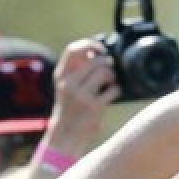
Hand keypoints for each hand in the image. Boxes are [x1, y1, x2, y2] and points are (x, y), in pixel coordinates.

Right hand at [44, 39, 118, 155]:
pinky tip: (113, 93)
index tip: (100, 48)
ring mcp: (81, 95)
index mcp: (61, 76)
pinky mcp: (94, 106)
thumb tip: (95, 53)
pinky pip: (113, 90)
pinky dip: (117, 90)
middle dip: (107, 62)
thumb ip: (76, 72)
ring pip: (105, 72)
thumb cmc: (70, 108)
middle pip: (95, 60)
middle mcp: (68, 83)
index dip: (89, 44)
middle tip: (110, 69)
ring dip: (113, 76)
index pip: (73, 50)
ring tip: (111, 82)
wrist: (66, 134)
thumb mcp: (66, 88)